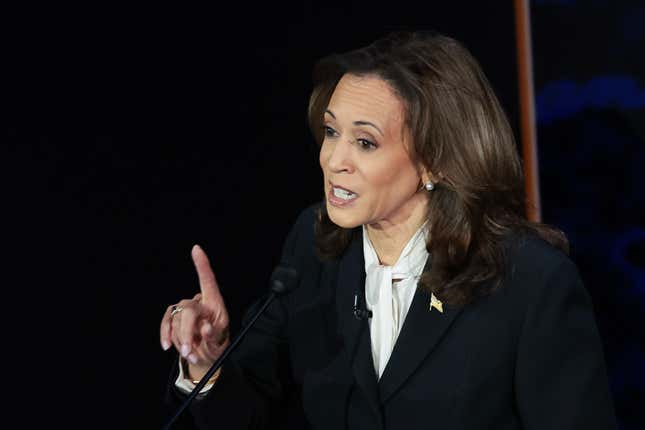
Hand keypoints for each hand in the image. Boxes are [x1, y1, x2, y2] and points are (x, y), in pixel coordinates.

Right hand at [160, 245, 229, 380]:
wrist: (205, 356)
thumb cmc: (215, 344)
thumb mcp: (219, 343)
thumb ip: (213, 337)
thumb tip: (205, 328)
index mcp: (215, 304)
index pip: (208, 281)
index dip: (202, 265)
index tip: (196, 249)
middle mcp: (199, 302)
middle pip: (188, 310)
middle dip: (186, 332)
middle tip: (188, 351)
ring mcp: (185, 308)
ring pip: (177, 321)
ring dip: (180, 341)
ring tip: (191, 353)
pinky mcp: (174, 316)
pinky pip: (166, 321)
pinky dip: (165, 334)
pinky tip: (166, 346)